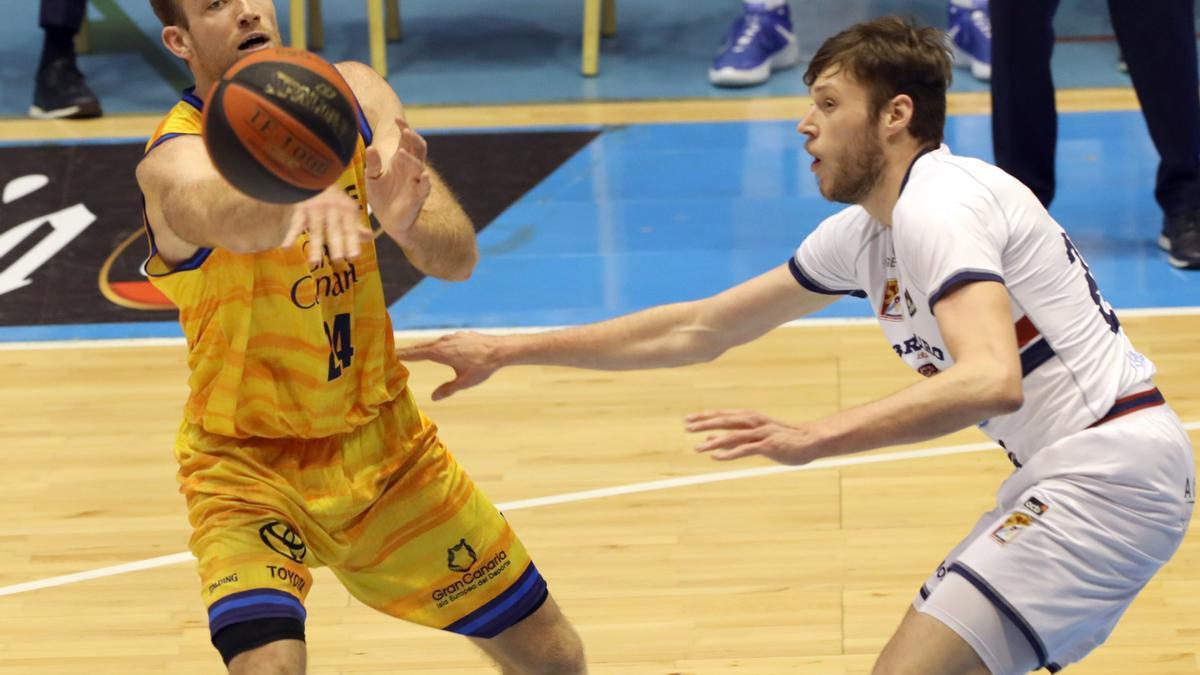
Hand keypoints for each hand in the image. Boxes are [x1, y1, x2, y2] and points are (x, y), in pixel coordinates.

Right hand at [281, 185, 369, 265]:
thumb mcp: (347, 207)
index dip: (352, 242)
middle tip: (338, 260)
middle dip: (336, 245)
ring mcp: (316, 208)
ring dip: (315, 246)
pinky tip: (286, 247)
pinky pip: (295, 223)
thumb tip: (369, 237)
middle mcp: (333, 209)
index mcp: (347, 210)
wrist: (313, 173)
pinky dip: (290, 235)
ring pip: (316, 229)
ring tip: (314, 263)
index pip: (350, 229)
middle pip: (334, 230)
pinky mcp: (300, 207)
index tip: (354, 257)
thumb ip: (355, 225)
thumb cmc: (332, 196)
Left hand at [365, 116, 431, 244]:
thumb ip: (373, 163)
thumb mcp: (372, 178)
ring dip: (412, 159)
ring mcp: (416, 182)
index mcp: (401, 161)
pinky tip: (424, 176)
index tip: (396, 119)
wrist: (388, 220)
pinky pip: (425, 188)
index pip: (407, 140)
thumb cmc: (382, 196)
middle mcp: (411, 168)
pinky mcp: (418, 197)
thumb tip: (371, 147)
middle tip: (405, 131)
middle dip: (413, 138)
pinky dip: (426, 181)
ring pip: (420, 166)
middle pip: (418, 148)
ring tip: (400, 153)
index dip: (404, 128)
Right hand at [395, 331, 500, 399]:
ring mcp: (451, 337)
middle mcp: (443, 342)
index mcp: (440, 352)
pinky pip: (441, 341)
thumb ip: (448, 389)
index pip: (415, 353)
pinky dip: (433, 346)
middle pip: (420, 347)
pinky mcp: (459, 336)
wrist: (500, 349)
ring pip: (431, 343)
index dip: (402, 354)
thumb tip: (434, 397)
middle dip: (407, 351)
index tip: (388, 354)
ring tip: (411, 353)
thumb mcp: (464, 382)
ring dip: (420, 348)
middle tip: (392, 354)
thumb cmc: (482, 367)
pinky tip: (435, 350)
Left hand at [684, 409, 825, 464]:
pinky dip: (730, 453)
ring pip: (733, 435)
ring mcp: (762, 433)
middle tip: (686, 427)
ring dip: (714, 441)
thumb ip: (733, 438)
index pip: (723, 414)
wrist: (810, 440)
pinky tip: (717, 458)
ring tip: (697, 447)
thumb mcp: (755, 435)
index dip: (705, 416)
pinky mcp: (769, 445)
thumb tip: (709, 440)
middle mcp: (754, 422)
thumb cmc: (782, 438)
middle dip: (705, 423)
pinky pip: (746, 449)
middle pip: (725, 421)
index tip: (687, 419)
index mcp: (750, 417)